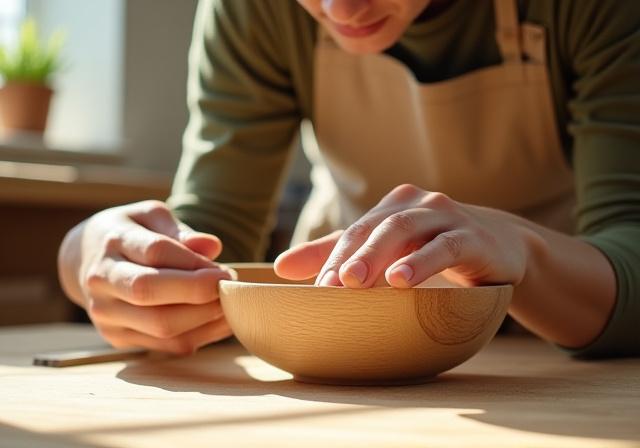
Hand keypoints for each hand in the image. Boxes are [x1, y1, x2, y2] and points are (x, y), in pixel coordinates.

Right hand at [59, 200, 232, 354]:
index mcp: (113, 242)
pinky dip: (199, 336)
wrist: (86, 259)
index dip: (194, 264)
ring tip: (230, 305)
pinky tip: (219, 322)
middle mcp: (102, 280)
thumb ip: (181, 231)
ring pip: (160, 325)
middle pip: (150, 292)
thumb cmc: (131, 233)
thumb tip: (212, 246)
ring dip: (204, 318)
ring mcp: (106, 313)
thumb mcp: (152, 217)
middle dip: (197, 293)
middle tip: (229, 288)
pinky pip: (165, 345)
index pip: (155, 253)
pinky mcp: (117, 338)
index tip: (225, 270)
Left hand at [275, 184, 539, 287]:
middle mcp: (415, 204)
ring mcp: (445, 215)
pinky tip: (401, 280)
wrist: (501, 248)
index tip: (312, 292)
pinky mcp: (472, 235)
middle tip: (328, 287)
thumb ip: (339, 256)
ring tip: (355, 282)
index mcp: (391, 207)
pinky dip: (421, 261)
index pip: (354, 233)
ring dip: (378, 256)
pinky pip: (445, 245)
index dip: (332, 260)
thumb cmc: (436, 251)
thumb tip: (280, 267)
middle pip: (374, 228)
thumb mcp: (389, 253)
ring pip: (405, 230)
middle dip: (349, 257)